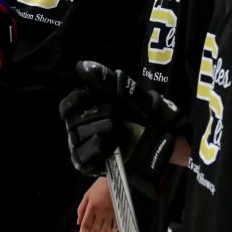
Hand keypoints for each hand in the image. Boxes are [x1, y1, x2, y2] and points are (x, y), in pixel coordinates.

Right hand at [60, 61, 181, 186]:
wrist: (164, 138)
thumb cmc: (146, 114)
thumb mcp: (130, 93)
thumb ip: (106, 80)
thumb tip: (83, 65)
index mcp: (89, 109)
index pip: (67, 106)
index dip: (75, 101)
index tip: (89, 96)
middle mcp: (84, 128)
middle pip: (71, 121)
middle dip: (91, 114)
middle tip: (111, 112)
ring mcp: (87, 148)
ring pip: (75, 138)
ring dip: (94, 130)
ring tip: (113, 128)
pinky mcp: (92, 165)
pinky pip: (82, 158)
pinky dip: (95, 148)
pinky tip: (110, 143)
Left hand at [76, 177, 119, 231]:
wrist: (113, 179)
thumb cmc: (99, 186)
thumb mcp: (87, 195)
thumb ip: (81, 209)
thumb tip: (79, 222)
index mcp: (92, 207)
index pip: (86, 225)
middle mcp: (101, 211)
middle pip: (95, 230)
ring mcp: (111, 213)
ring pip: (105, 230)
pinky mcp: (118, 213)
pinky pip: (116, 226)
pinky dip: (112, 231)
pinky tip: (108, 231)